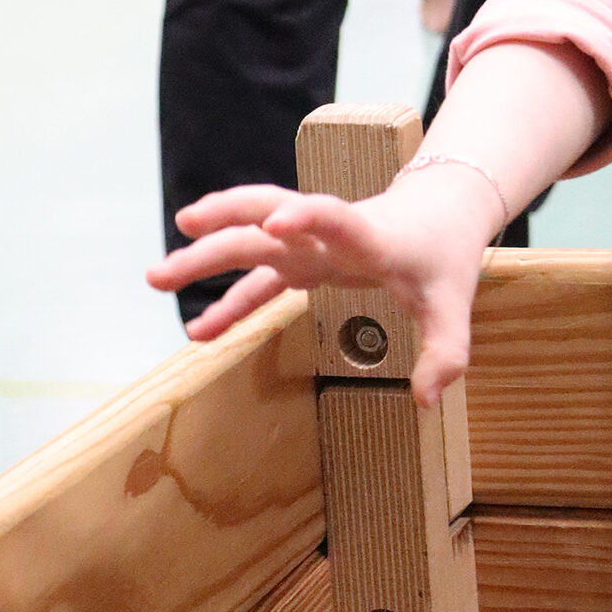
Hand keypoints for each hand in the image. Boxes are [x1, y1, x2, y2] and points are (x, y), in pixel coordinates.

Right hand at [148, 167, 504, 404]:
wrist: (440, 211)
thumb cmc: (443, 256)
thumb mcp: (454, 305)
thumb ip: (445, 352)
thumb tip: (426, 401)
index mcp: (368, 236)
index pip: (336, 218)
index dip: (309, 216)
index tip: (279, 222)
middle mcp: (328, 233)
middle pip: (268, 223)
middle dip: (221, 236)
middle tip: (172, 255)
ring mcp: (310, 243)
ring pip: (251, 238)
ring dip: (206, 255)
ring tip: (157, 277)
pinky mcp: (304, 258)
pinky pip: (260, 279)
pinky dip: (231, 301)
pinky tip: (199, 331)